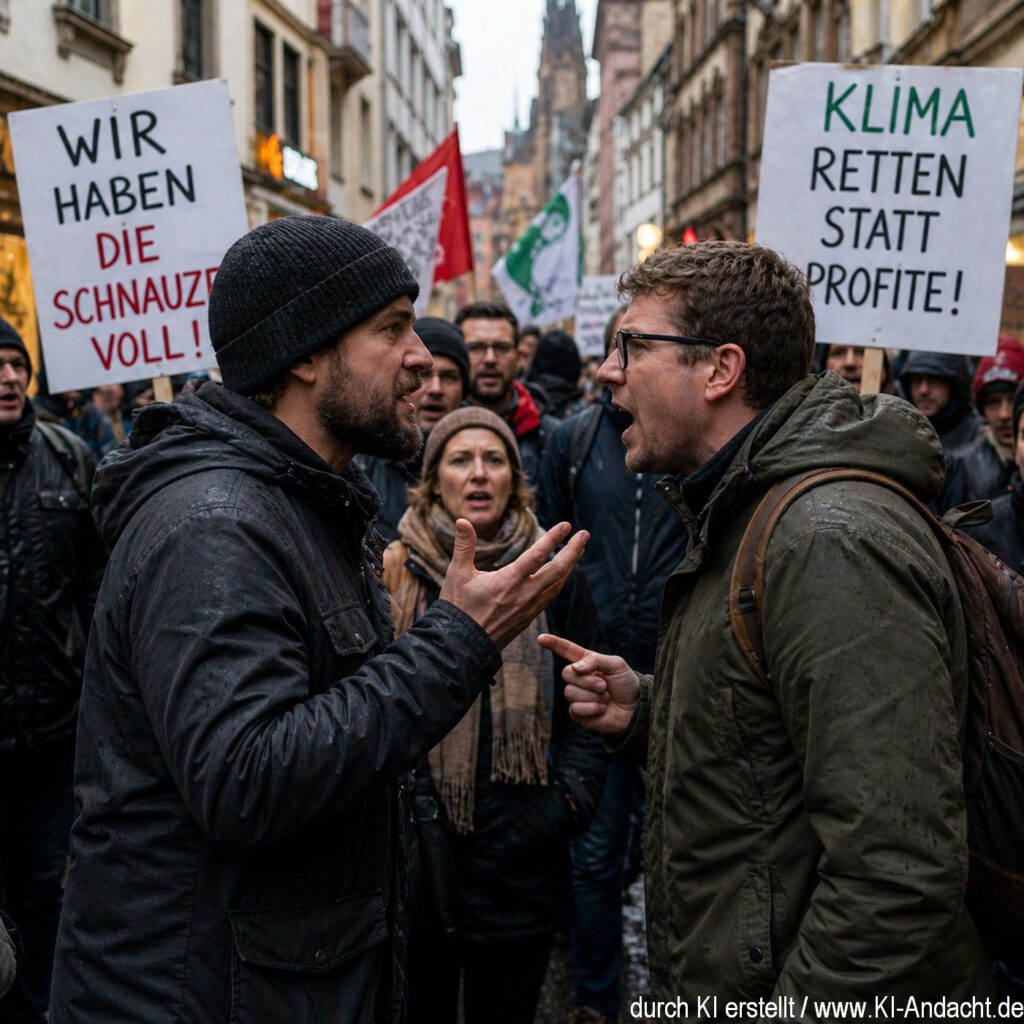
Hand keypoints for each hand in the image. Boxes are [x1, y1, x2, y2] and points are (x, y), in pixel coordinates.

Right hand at [439, 519, 587, 649]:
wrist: (462, 645)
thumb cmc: (458, 608)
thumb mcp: (458, 574)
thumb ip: (464, 545)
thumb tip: (462, 519)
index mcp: (508, 581)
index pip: (537, 555)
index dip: (553, 538)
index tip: (566, 525)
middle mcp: (524, 595)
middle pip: (557, 570)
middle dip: (573, 550)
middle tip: (585, 534)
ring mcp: (528, 608)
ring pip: (557, 584)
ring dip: (570, 566)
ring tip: (579, 551)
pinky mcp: (528, 618)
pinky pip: (550, 597)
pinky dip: (560, 582)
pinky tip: (562, 575)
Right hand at [538, 634, 639, 734]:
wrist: (636, 708)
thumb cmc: (626, 683)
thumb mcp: (616, 665)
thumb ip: (595, 660)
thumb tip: (575, 668)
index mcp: (586, 662)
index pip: (566, 650)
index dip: (553, 644)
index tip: (540, 638)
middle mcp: (579, 678)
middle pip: (567, 674)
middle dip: (588, 680)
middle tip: (604, 685)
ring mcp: (577, 695)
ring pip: (570, 692)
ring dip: (593, 696)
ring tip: (605, 697)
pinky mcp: (578, 713)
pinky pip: (575, 709)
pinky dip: (592, 708)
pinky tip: (602, 709)